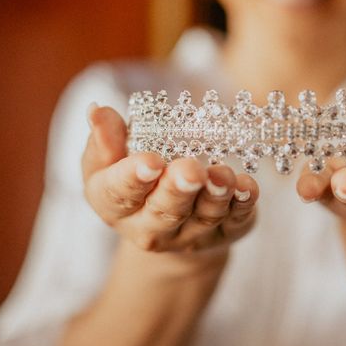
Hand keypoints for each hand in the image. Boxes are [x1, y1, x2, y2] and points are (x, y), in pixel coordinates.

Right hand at [82, 104, 258, 258]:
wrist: (170, 224)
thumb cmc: (136, 180)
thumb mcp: (110, 161)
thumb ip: (105, 139)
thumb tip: (97, 111)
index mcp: (115, 206)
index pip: (119, 193)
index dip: (133, 177)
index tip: (150, 161)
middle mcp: (150, 227)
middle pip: (164, 211)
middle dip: (178, 189)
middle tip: (190, 170)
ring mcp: (190, 235)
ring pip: (203, 216)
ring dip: (216, 195)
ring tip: (223, 174)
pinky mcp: (225, 232)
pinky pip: (236, 220)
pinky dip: (244, 204)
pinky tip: (248, 187)